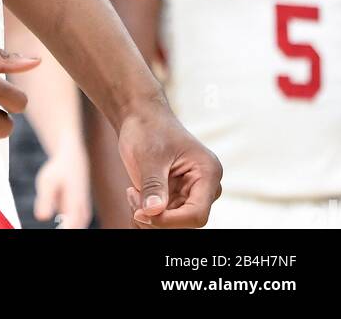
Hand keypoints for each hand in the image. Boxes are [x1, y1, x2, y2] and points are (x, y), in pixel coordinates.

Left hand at [33, 138, 91, 228]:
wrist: (73, 160)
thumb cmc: (58, 170)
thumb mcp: (47, 181)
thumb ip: (45, 199)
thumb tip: (41, 218)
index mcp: (75, 208)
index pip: (68, 230)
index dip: (60, 233)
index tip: (48, 236)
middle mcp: (82, 215)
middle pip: (73, 230)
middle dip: (62, 232)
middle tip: (50, 238)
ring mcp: (83, 217)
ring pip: (74, 228)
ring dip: (64, 229)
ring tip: (54, 220)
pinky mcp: (81, 217)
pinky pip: (73, 227)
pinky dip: (66, 227)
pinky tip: (58, 224)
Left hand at [118, 99, 221, 228]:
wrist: (139, 117)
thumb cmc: (148, 128)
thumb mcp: (149, 156)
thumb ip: (153, 185)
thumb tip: (153, 212)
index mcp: (207, 172)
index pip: (197, 213)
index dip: (170, 221)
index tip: (143, 213)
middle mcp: (204, 187)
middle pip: (186, 222)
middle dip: (156, 218)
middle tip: (133, 198)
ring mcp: (190, 194)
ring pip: (173, 224)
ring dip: (149, 217)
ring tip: (132, 193)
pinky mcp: (176, 198)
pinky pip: (164, 219)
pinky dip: (147, 215)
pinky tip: (134, 195)